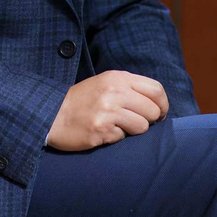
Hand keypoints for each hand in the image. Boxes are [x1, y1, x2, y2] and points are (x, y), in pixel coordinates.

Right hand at [46, 69, 168, 150]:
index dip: (163, 104)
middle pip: (152, 110)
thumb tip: (157, 104)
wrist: (53, 113)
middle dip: (149, 120)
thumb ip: (129, 88)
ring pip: (142, 127)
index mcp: (117, 78)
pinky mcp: (101, 130)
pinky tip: (103, 132)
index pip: (156, 89)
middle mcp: (114, 92)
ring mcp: (107, 111)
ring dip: (133, 130)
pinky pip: (123, 138)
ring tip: (117, 126)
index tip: (160, 114)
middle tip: (135, 122)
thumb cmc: (83, 100)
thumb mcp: (105, 83)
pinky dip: (116, 137)